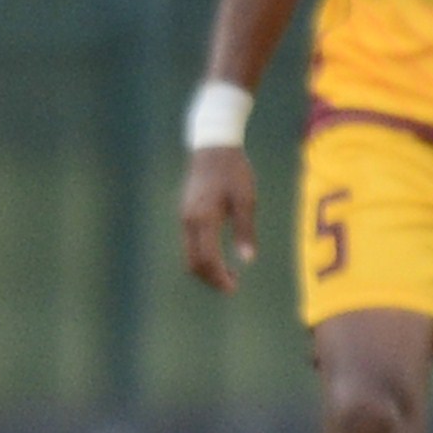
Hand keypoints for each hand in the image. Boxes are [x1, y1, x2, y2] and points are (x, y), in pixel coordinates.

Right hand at [181, 144, 258, 291]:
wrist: (213, 145)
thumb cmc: (233, 170)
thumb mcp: (245, 199)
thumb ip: (245, 230)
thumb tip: (247, 260)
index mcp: (204, 219)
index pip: (207, 260)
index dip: (219, 278)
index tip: (234, 288)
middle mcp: (189, 221)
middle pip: (193, 263)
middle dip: (211, 278)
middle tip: (232, 284)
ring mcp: (184, 216)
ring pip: (189, 254)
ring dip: (206, 268)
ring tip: (228, 272)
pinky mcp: (185, 212)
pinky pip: (189, 243)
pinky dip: (202, 255)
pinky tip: (218, 254)